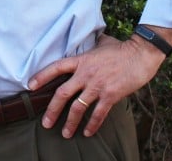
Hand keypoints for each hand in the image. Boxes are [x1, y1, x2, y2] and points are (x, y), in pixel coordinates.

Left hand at [28, 32, 168, 138]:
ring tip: (65, 133)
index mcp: (82, 60)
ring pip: (78, 108)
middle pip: (62, 93)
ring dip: (70, 123)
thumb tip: (91, 38)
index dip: (42, 76)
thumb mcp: (103, 42)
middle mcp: (86, 74)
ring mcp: (98, 85)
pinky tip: (87, 132)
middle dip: (52, 110)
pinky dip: (92, 125)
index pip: (57, 67)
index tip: (31, 85)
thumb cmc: (122, 48)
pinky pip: (98, 114)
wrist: (140, 55)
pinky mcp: (110, 95)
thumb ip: (92, 45)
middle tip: (45, 123)